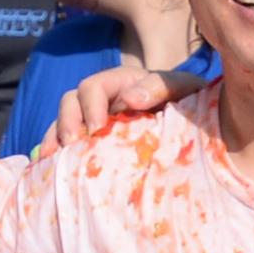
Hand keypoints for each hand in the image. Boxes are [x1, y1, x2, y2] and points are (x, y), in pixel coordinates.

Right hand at [51, 63, 203, 150]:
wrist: (202, 128)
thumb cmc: (193, 104)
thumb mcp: (183, 88)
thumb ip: (159, 86)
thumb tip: (129, 98)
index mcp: (121, 83)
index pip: (93, 87)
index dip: (90, 106)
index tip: (97, 129)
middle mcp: (104, 101)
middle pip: (71, 103)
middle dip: (67, 123)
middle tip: (72, 145)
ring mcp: (97, 122)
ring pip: (64, 124)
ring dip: (55, 139)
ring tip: (52, 158)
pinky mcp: (95, 145)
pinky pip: (68, 146)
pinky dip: (57, 154)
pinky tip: (50, 168)